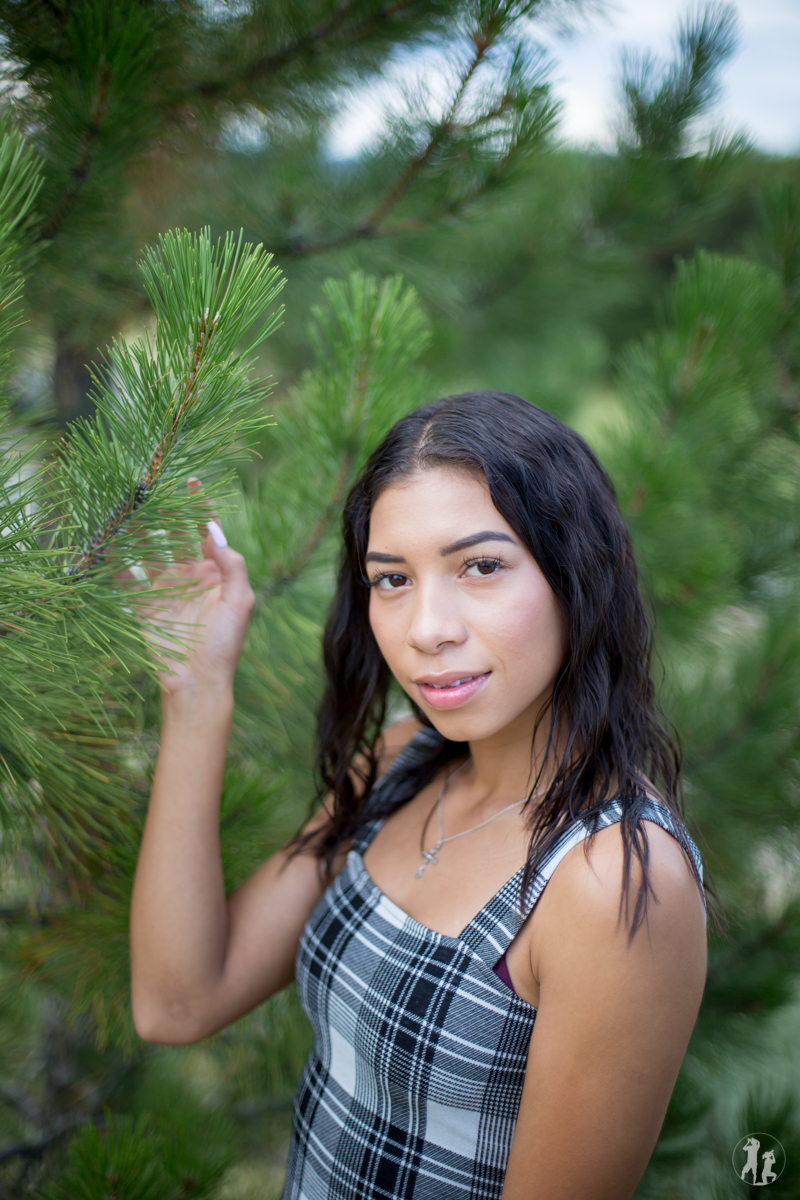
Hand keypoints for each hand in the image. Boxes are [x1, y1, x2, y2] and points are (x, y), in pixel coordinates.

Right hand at [117, 480, 255, 696]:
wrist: (198, 682)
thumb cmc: (225, 644)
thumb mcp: (240, 601)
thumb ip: (231, 564)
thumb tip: (213, 529)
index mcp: (215, 572)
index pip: (206, 531)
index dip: (199, 506)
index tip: (191, 481)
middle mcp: (188, 575)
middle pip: (173, 535)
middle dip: (164, 511)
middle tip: (151, 488)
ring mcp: (164, 588)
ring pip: (148, 550)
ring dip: (138, 529)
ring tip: (128, 507)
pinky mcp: (142, 604)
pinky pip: (125, 576)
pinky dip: (114, 559)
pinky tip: (107, 539)